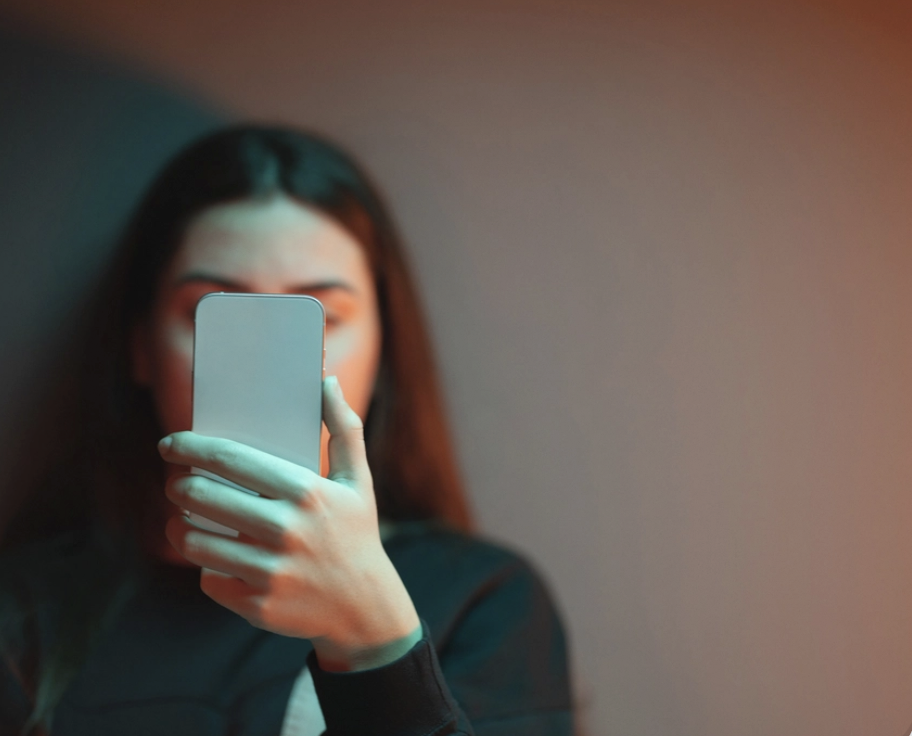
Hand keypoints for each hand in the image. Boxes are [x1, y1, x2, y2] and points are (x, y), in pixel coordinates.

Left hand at [158, 375, 421, 671]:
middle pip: (202, 497)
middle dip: (180, 486)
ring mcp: (270, 571)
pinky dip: (207, 567)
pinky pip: (208, 579)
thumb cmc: (356, 533)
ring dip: (181, 526)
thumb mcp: (357, 480)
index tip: (169, 444)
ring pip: (195, 541)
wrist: (366, 608)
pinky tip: (217, 558)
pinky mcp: (258, 604)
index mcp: (307, 493)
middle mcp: (286, 531)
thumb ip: (344, 428)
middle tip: (178, 485)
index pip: (231, 460)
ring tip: (184, 519)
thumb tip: (326, 381)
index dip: (191, 448)